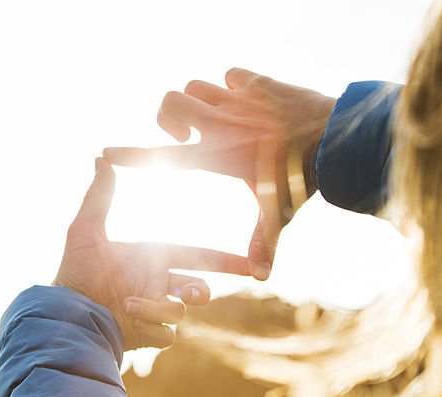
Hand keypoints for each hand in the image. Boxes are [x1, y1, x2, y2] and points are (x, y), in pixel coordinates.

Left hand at [53, 158, 249, 350]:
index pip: (197, 255)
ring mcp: (154, 311)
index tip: (252, 265)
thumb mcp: (84, 231)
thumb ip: (99, 197)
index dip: (225, 260)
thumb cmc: (72, 271)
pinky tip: (128, 320)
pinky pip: (166, 334)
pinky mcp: (146, 334)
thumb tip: (101, 159)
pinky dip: (151, 327)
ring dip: (158, 308)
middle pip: (198, 288)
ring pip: (179, 312)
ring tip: (128, 304)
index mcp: (153, 258)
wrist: (62, 314)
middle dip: (201, 291)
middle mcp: (157, 284)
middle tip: (190, 293)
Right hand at [104, 68, 335, 280]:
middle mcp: (218, 123)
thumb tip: (260, 276)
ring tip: (212, 119)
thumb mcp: (277, 213)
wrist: (334, 139)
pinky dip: (232, 86)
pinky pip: (232, 75)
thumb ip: (263, 242)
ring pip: (197, 85)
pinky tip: (245, 102)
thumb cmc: (301, 181)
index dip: (129, 155)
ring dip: (198, 100)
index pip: (159, 156)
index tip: (107, 152)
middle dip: (169, 117)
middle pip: (170, 102)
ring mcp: (237, 99)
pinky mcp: (258, 84)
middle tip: (186, 134)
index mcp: (214, 156)